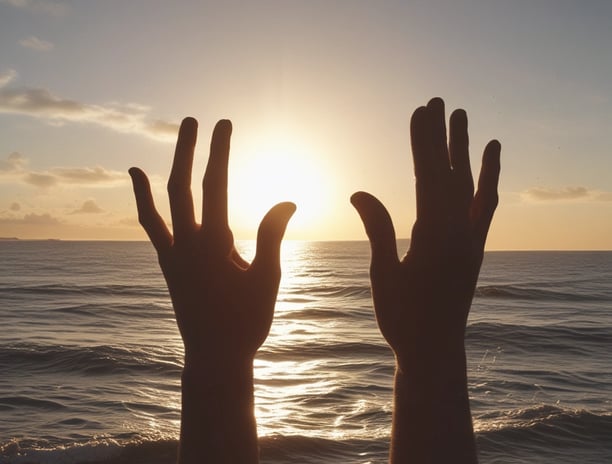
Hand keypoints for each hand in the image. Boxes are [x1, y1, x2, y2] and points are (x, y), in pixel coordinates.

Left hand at [129, 118, 294, 369]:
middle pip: (181, 186)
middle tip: (195, 119)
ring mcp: (171, 255)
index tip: (224, 124)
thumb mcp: (267, 279)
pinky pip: (151, 226)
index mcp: (214, 246)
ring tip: (163, 146)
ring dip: (164, 170)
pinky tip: (140, 180)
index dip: (219, 152)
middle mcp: (186, 245)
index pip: (215, 186)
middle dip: (188, 150)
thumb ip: (273, 236)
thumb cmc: (246, 322)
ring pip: (162, 203)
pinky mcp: (166, 265)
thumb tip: (287, 199)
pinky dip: (144, 201)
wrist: (214, 357)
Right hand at [351, 98, 499, 373]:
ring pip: (471, 186)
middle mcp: (460, 233)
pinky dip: (488, 181)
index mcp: (434, 238)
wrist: (434, 351)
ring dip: (465, 151)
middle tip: (439, 102)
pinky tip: (489, 161)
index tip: (419, 112)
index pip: (429, 178)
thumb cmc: (403, 318)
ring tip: (463, 119)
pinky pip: (485, 208)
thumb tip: (359, 191)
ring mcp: (472, 240)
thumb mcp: (383, 274)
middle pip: (452, 174)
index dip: (423, 144)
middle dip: (444, 136)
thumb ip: (378, 229)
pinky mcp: (475, 248)